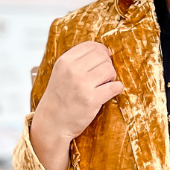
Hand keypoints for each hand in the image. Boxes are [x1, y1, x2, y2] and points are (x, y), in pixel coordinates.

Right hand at [30, 41, 123, 169]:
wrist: (51, 124)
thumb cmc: (58, 99)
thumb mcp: (61, 73)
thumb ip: (78, 61)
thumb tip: (105, 51)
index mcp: (64, 61)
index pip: (91, 46)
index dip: (101, 51)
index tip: (104, 58)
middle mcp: (72, 70)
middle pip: (102, 56)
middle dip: (107, 64)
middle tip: (104, 76)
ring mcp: (82, 85)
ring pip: (110, 70)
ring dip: (112, 77)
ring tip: (106, 84)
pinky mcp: (92, 100)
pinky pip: (114, 87)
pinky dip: (117, 88)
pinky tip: (112, 91)